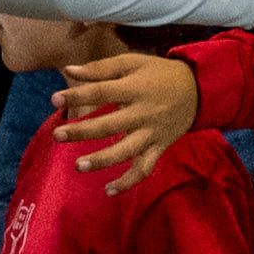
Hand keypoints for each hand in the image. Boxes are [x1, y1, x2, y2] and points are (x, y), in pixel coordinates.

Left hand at [50, 51, 203, 188]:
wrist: (198, 90)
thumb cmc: (158, 74)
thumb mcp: (133, 62)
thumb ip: (101, 68)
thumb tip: (69, 70)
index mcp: (135, 88)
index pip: (102, 92)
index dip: (77, 96)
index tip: (54, 99)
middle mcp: (143, 113)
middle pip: (109, 125)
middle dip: (82, 132)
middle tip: (57, 136)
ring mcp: (152, 133)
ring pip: (126, 151)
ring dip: (102, 160)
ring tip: (79, 165)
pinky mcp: (159, 147)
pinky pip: (144, 169)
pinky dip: (128, 182)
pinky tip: (109, 190)